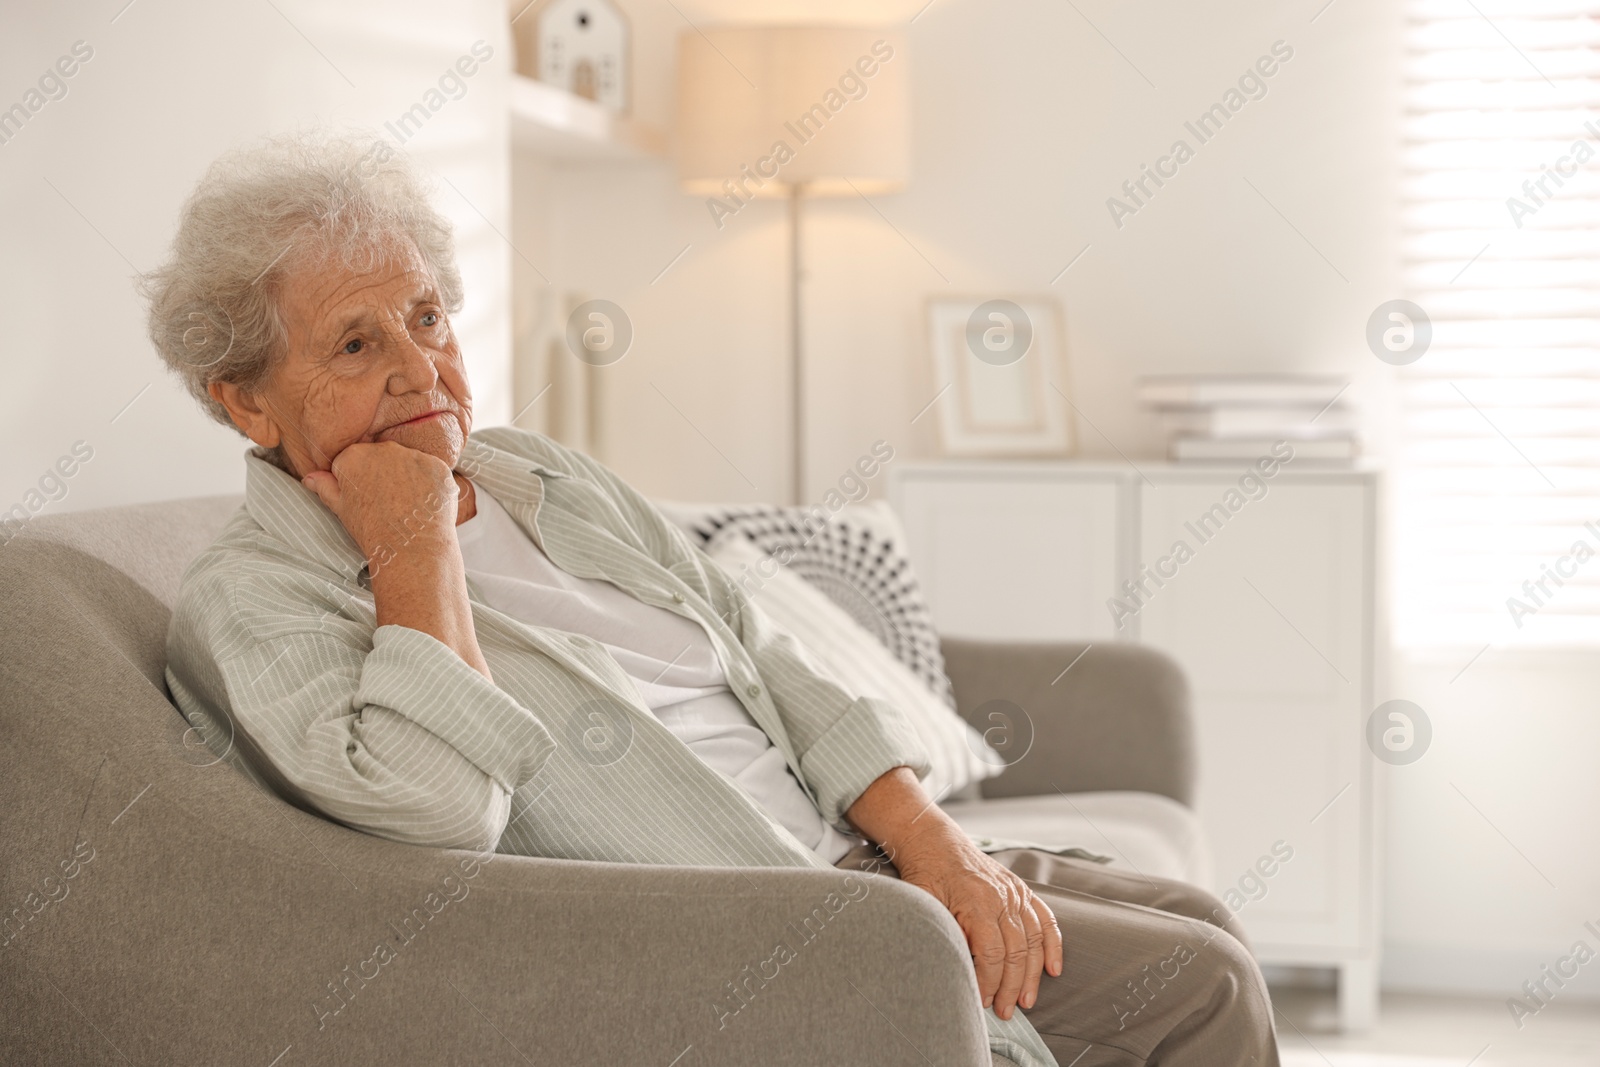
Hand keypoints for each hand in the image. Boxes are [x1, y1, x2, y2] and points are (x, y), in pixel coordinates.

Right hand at [302, 440, 457, 573]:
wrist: (411, 548)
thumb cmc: (372, 531)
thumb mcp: (342, 509)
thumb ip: (325, 488)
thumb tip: (309, 477)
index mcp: (353, 455)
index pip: (352, 461)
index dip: (356, 482)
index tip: (364, 499)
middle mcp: (383, 448)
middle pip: (380, 458)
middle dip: (382, 476)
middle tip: (386, 505)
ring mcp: (413, 455)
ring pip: (407, 463)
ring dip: (407, 478)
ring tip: (406, 507)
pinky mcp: (438, 466)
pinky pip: (431, 471)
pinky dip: (429, 484)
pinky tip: (424, 505)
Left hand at [844, 768, 1062, 1021]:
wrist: (934, 841)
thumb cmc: (925, 874)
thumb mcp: (923, 903)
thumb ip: (941, 933)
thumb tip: (953, 969)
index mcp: (977, 902)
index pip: (992, 954)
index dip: (989, 982)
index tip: (982, 1001)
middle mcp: (1002, 897)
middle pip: (1016, 952)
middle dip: (1012, 987)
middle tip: (1006, 1012)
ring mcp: (1015, 893)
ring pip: (1034, 941)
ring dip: (1032, 975)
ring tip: (1026, 1000)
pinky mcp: (1021, 890)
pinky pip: (1045, 920)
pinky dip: (1053, 945)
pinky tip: (1054, 969)